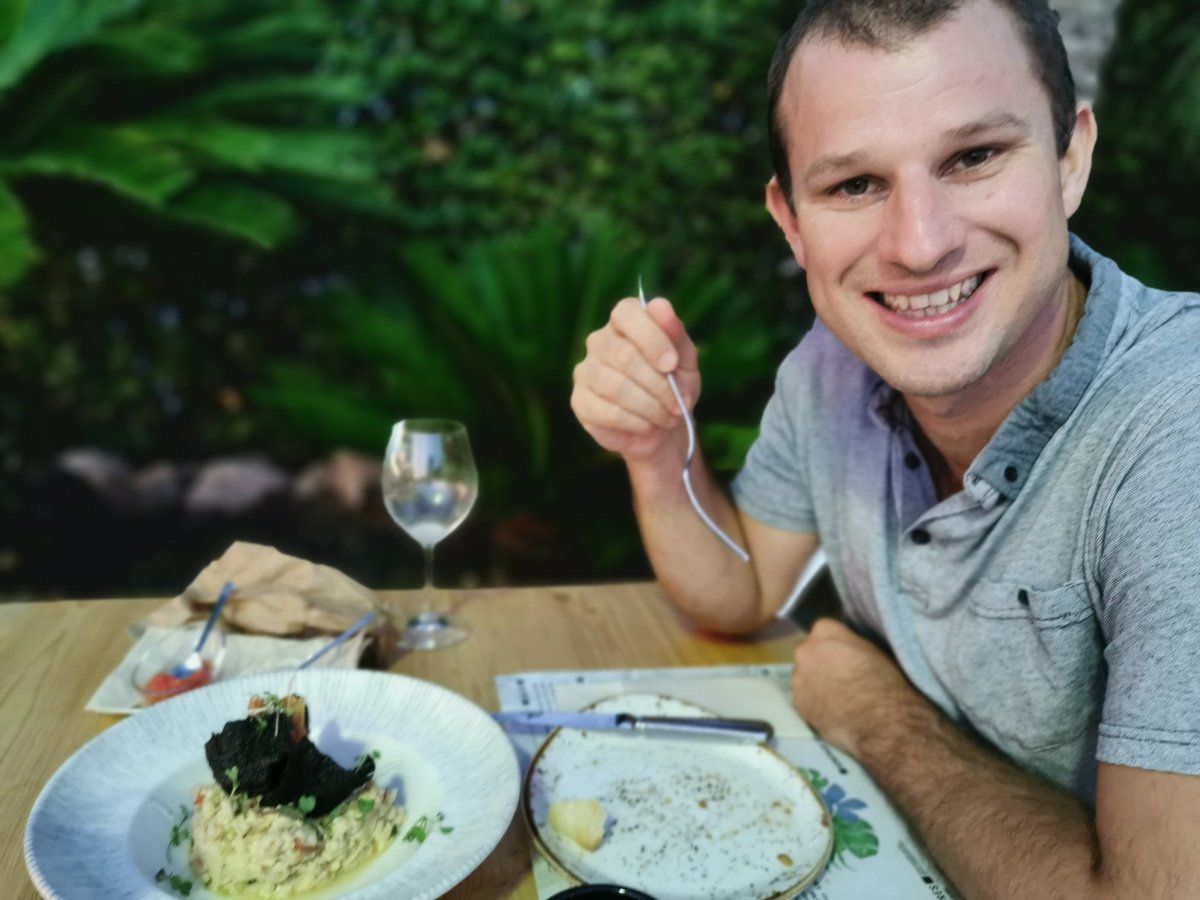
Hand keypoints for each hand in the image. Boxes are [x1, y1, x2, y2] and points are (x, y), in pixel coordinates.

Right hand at [571, 296, 699, 460]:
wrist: (662, 427)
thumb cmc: (674, 385)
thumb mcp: (684, 359)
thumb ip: (675, 332)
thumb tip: (660, 305)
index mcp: (624, 322)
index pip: (626, 313)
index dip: (652, 338)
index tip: (672, 364)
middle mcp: (599, 341)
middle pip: (623, 354)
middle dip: (658, 383)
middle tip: (677, 403)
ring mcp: (585, 371)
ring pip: (615, 385)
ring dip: (649, 405)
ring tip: (667, 417)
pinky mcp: (580, 402)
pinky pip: (607, 411)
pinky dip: (636, 422)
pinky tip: (648, 425)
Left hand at [791, 619, 921, 756]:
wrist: (881, 721)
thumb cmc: (885, 682)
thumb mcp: (874, 650)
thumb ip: (851, 645)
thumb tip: (846, 652)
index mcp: (825, 631)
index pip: (825, 631)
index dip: (837, 646)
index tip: (847, 657)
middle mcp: (805, 650)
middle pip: (810, 653)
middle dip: (821, 662)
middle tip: (841, 678)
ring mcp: (798, 678)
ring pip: (804, 677)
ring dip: (816, 684)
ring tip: (838, 699)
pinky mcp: (797, 704)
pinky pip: (804, 700)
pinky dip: (815, 704)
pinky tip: (833, 713)